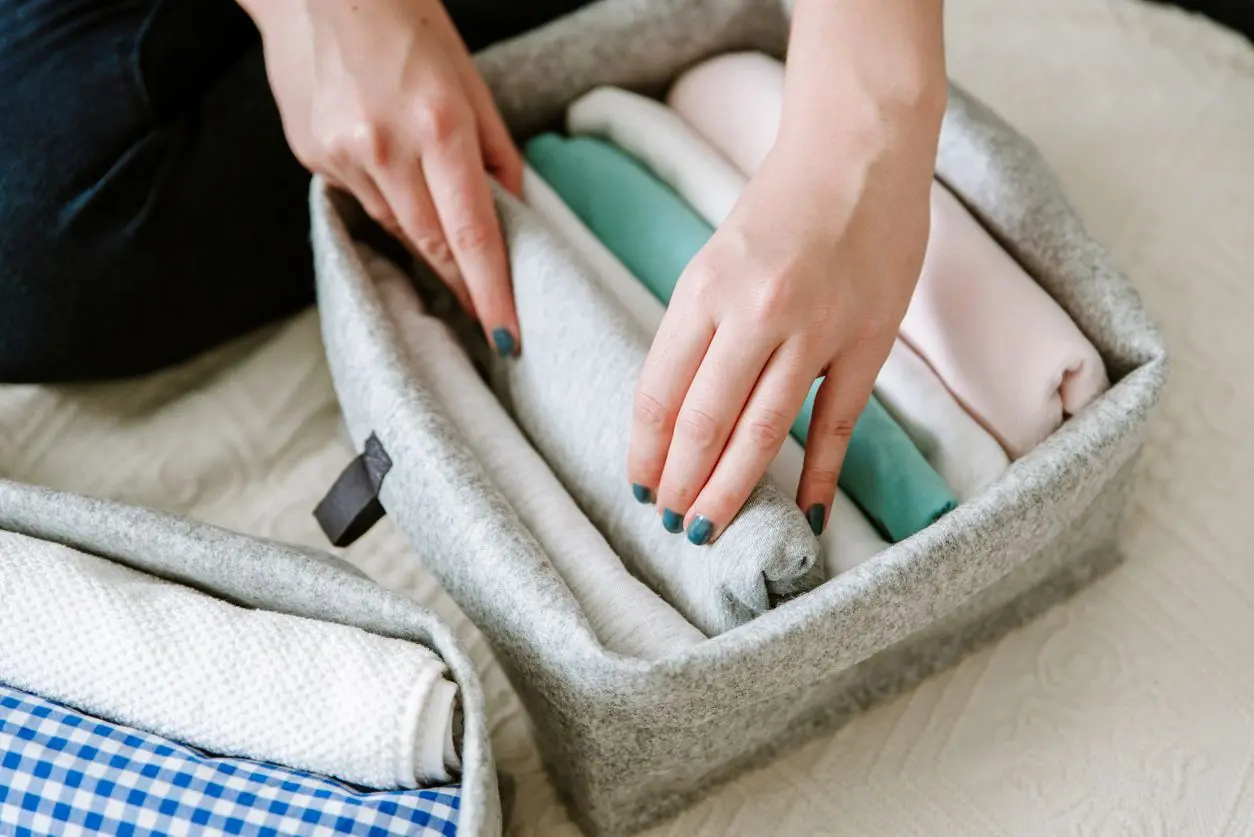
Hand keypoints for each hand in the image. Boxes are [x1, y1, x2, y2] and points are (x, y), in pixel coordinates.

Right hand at [247, 0, 522, 354]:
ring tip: (445, 239)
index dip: (490, 292)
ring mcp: (343, 156)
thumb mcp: (470, 79)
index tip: (506, 334)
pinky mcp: (313, 156)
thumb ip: (496, 153)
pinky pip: (362, 202)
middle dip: (462, 285)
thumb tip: (516, 214)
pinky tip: (394, 175)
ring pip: (396, 229)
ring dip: (426, 242)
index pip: (472, 234)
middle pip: (432, 245)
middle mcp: (387, 148)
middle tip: (487, 314)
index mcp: (439, 125)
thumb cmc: (407, 22)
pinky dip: (388, 203)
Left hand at [628, 125, 936, 542]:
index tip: (639, 487)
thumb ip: (698, 331)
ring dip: (732, 491)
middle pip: (706, 422)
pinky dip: (818, 475)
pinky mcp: (869, 339)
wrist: (860, 151)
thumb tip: (678, 414)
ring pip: (763, 432)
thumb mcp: (715, 261)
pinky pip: (838, 423)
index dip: (647, 451)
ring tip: (709, 529)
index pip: (662, 392)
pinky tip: (804, 516)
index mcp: (704, 290)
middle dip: (682, 484)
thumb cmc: (780, 207)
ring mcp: (816, 328)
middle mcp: (754, 312)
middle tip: (672, 524)